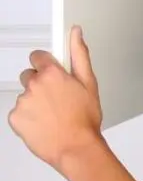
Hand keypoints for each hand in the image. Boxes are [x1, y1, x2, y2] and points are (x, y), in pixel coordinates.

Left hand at [7, 26, 103, 171]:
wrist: (75, 147)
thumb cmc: (84, 118)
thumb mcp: (89, 82)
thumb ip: (80, 54)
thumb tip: (75, 33)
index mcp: (52, 73)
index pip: (38, 56)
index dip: (46, 63)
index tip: (53, 71)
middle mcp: (34, 85)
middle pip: (29, 75)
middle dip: (40, 83)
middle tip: (57, 97)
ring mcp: (23, 102)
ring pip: (25, 95)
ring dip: (35, 101)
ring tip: (53, 113)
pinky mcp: (15, 118)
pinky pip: (19, 112)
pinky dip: (28, 117)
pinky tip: (44, 122)